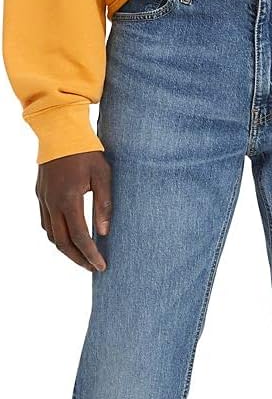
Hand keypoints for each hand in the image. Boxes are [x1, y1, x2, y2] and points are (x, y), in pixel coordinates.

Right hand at [36, 151, 111, 271]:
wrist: (60, 131)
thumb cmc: (86, 152)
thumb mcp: (103, 176)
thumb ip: (104, 205)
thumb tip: (104, 232)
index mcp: (69, 199)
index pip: (80, 237)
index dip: (91, 255)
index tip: (101, 266)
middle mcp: (52, 203)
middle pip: (63, 242)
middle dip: (78, 259)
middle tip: (93, 267)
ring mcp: (44, 199)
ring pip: (52, 235)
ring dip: (66, 250)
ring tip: (82, 256)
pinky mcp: (40, 195)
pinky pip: (46, 223)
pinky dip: (57, 236)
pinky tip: (69, 237)